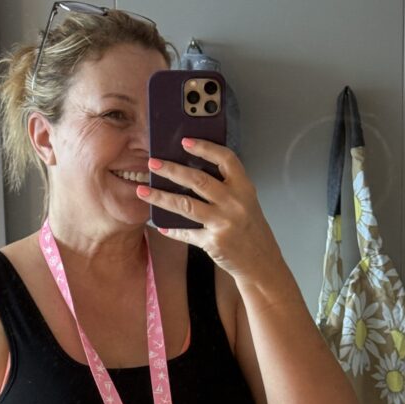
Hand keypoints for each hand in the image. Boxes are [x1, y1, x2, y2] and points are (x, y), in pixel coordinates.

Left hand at [136, 138, 284, 284]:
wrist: (261, 262)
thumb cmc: (251, 230)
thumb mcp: (246, 203)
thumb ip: (226, 188)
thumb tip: (191, 174)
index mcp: (244, 188)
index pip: (226, 159)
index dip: (205, 147)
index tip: (185, 141)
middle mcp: (234, 203)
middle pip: (198, 180)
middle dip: (171, 169)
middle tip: (152, 163)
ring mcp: (224, 223)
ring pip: (185, 205)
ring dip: (161, 197)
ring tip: (143, 190)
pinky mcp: (213, 242)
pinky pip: (187, 233)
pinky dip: (172, 229)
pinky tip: (160, 225)